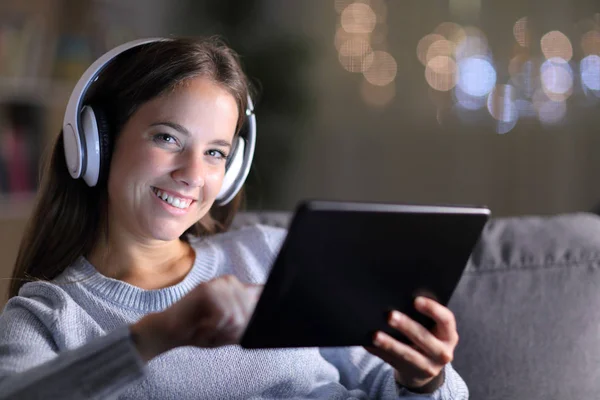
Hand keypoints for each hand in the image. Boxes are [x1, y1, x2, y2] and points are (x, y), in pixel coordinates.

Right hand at [131, 275, 261, 361]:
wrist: (171, 332)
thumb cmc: (201, 331)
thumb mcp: (230, 331)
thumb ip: (247, 324)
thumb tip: (267, 321)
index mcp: (239, 289)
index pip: (264, 290)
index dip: (270, 298)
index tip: (281, 303)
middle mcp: (232, 282)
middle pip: (251, 313)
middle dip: (234, 332)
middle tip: (216, 332)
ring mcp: (219, 283)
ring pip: (237, 316)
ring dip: (221, 331)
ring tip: (208, 329)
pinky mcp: (207, 289)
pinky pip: (223, 315)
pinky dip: (212, 328)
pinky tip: (202, 327)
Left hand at [365, 296, 458, 392]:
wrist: (424, 367)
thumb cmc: (426, 336)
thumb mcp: (432, 328)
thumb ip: (422, 316)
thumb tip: (397, 298)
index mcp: (449, 335)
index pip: (446, 320)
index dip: (432, 309)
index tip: (416, 300)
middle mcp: (443, 352)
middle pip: (424, 338)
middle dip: (406, 326)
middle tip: (390, 315)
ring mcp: (429, 367)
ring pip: (408, 355)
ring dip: (390, 344)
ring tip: (375, 335)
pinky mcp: (412, 373)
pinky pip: (393, 362)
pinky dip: (380, 352)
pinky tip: (369, 344)